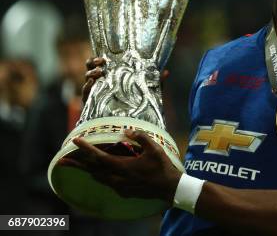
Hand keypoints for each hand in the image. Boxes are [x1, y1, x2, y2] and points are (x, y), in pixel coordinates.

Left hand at [58, 129, 181, 201]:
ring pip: (98, 178)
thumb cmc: (162, 167)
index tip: (75, 141)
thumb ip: (140, 137)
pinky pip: (106, 183)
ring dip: (87, 171)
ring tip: (78, 166)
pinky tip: (99, 175)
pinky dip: (99, 177)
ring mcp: (119, 186)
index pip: (99, 156)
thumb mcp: (154, 148)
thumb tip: (126, 130)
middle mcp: (117, 178)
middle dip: (77, 164)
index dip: (86, 148)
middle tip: (63, 160)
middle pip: (92, 170)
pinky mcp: (123, 192)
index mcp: (122, 166)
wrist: (169, 188)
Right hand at [81, 57, 169, 102]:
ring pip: (87, 80)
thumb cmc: (135, 106)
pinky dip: (87, 87)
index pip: (100, 65)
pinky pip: (85, 95)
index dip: (98, 59)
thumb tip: (166, 72)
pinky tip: (91, 84)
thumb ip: (155, 83)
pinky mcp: (91, 105)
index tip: (104, 59)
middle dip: (92, 64)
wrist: (125, 127)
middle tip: (101, 64)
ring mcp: (93, 94)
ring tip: (98, 74)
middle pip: (89, 69)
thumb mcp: (146, 92)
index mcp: (110, 77)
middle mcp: (100, 84)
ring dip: (90, 74)